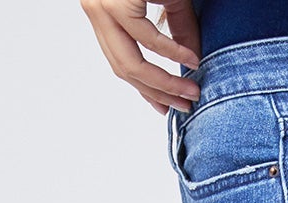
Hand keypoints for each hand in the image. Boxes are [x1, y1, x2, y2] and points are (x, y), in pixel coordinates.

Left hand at [79, 2, 201, 114]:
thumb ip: (178, 30)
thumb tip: (190, 64)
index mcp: (104, 13)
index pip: (121, 62)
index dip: (145, 89)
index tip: (164, 107)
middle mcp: (98, 11)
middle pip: (125, 69)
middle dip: (158, 92)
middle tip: (183, 105)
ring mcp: (103, 7)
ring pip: (131, 63)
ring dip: (164, 82)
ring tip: (190, 91)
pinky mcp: (115, 1)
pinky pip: (145, 37)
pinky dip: (170, 52)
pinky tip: (190, 61)